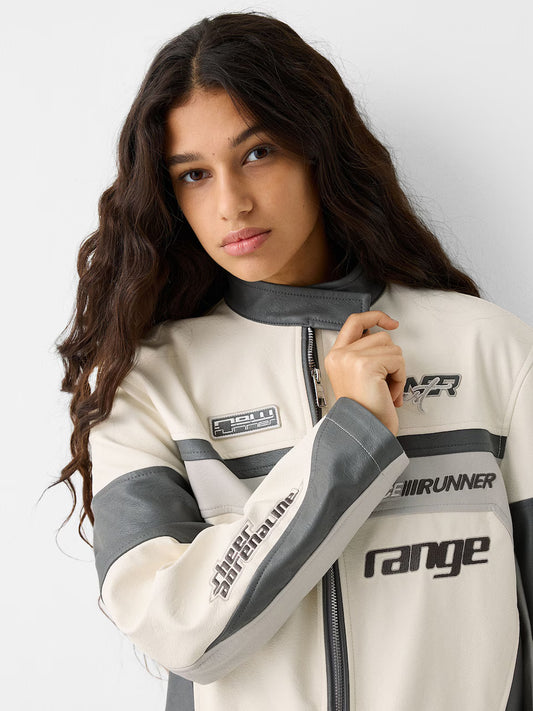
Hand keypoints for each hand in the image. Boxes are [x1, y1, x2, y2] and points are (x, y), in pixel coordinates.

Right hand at [324, 311, 405, 434]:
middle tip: (384, 382)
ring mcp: (352, 358)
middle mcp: (340, 355)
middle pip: (380, 336)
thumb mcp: (357, 376)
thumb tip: (384, 337)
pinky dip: (399, 379)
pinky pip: (397, 360)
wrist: (361, 433)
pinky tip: (388, 393)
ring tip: (385, 389)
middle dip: (390, 359)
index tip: (391, 323)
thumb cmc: (364, 412)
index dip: (375, 317)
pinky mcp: (366, 365)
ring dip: (396, 371)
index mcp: (335, 356)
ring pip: (392, 348)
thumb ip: (364, 354)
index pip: (355, 321)